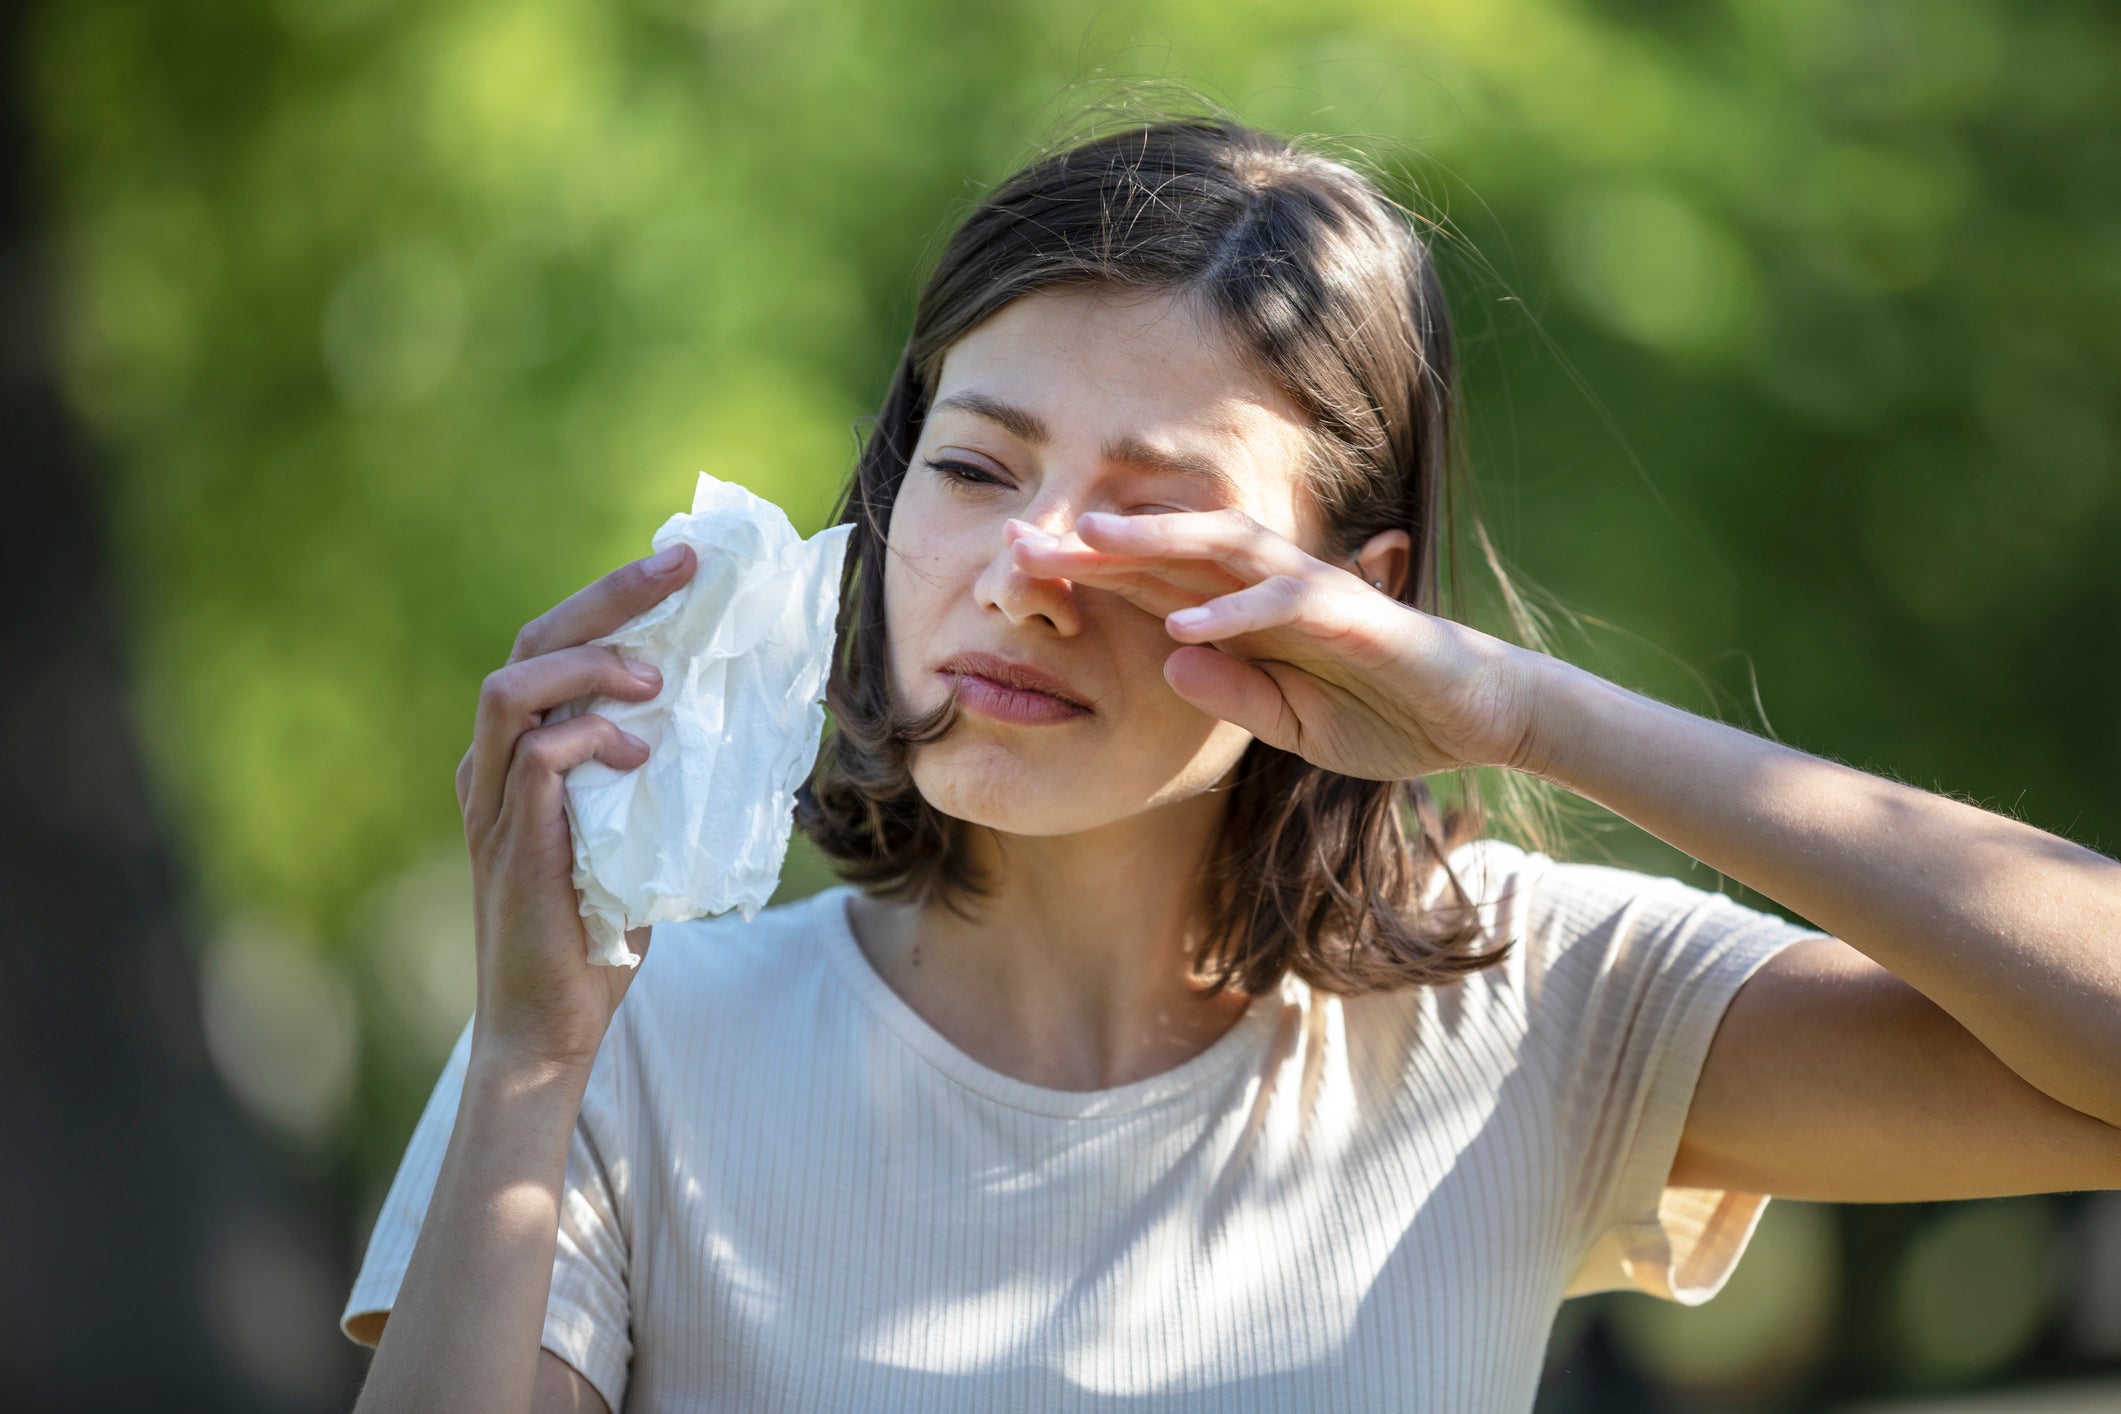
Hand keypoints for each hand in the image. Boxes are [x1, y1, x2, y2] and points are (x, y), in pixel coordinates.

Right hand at [453, 544, 696, 1070]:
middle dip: (607, 597)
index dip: (611, 599)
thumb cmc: (601, 934)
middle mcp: (492, 765)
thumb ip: (664, 775)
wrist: (553, 1027)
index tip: (678, 563)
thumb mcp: (643, 831)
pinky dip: (591, 740)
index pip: (554, 647)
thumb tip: (741, 720)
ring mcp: (493, 802)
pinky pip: (536, 758)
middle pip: (529, 642)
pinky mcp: (510, 842)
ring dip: (591, 668)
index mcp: (520, 754)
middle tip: (678, 567)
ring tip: (655, 680)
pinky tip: (640, 754)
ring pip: (512, 687)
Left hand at [1008, 510, 1539, 780]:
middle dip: (1094, 545)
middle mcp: (1270, 589)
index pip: (1154, 583)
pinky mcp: (1352, 617)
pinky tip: (1185, 620)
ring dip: (1154, 540)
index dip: (1087, 574)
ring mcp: (1311, 594)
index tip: (1014, 568)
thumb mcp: (1291, 724)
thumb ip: (1232, 692)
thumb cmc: (1386, 716)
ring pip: (1222, 547)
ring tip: (1088, 541)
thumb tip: (1172, 660)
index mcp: (1247, 615)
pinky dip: (1234, 610)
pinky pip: (1285, 604)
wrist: (1480, 721)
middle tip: (1015, 539)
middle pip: (1170, 551)